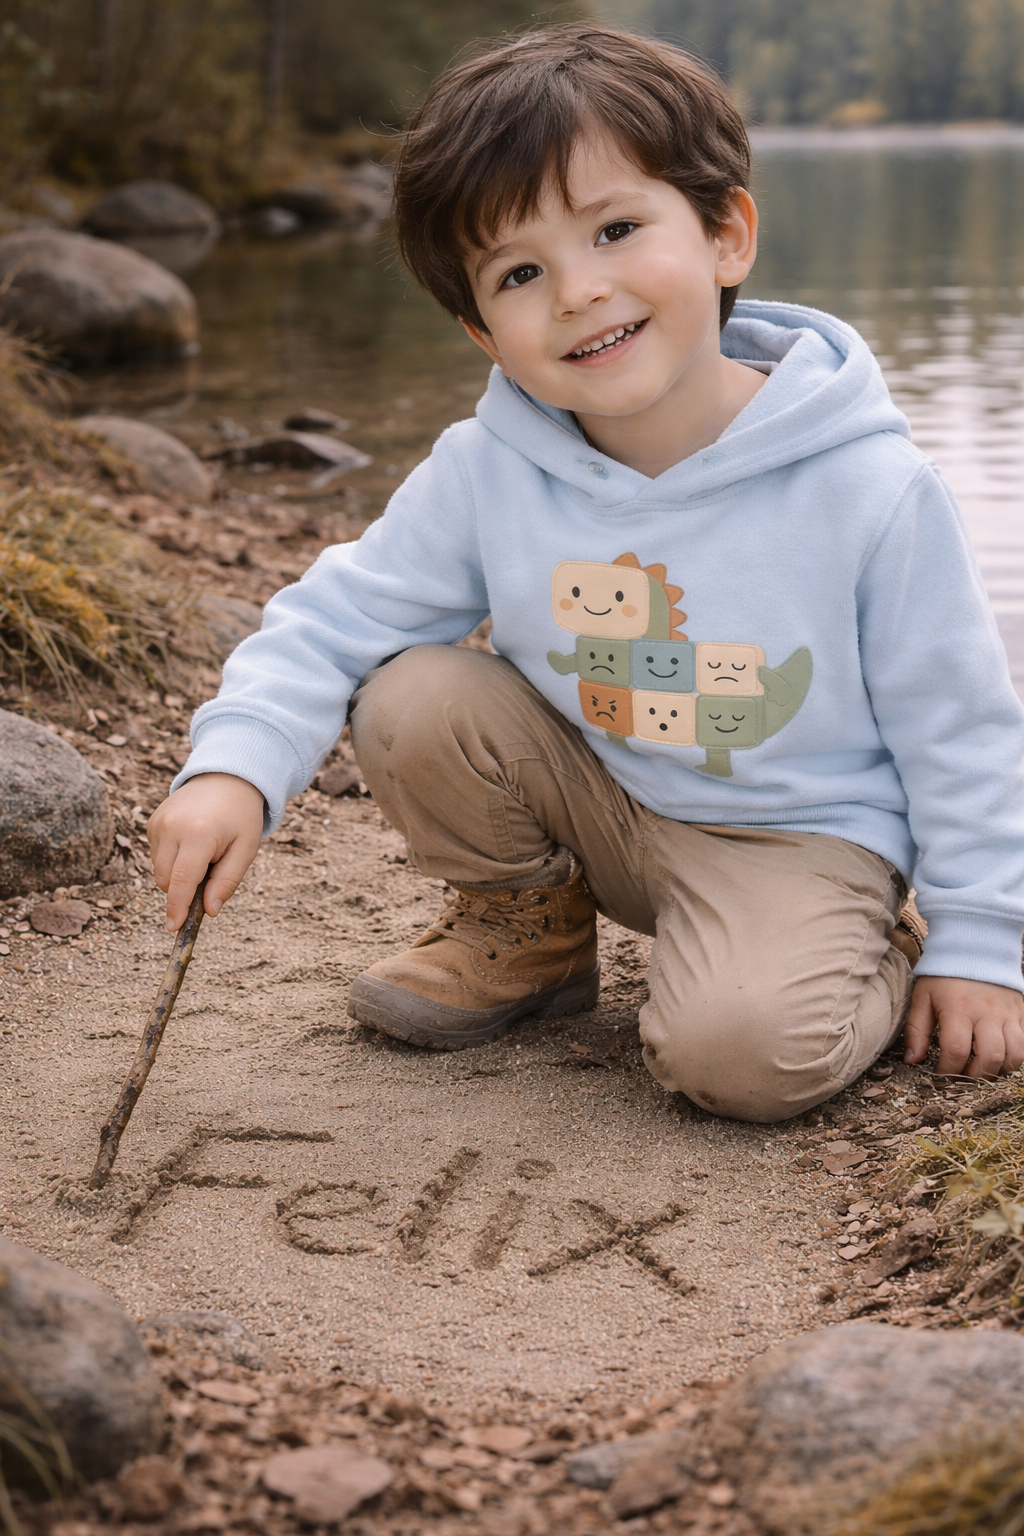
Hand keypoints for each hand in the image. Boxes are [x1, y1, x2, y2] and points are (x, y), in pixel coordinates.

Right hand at [148, 773, 264, 931]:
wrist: (226, 777)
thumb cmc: (240, 816)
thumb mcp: (245, 849)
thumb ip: (227, 881)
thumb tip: (209, 911)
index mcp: (199, 835)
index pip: (181, 880)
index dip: (177, 907)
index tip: (173, 927)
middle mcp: (172, 828)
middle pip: (167, 880)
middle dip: (184, 888)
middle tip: (211, 870)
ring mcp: (158, 823)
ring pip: (160, 870)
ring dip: (178, 872)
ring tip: (204, 850)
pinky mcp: (152, 822)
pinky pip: (157, 855)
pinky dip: (173, 858)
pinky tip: (192, 840)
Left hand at [903, 975, 1023, 1077]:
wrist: (974, 949)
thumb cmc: (944, 976)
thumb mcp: (922, 998)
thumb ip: (916, 1031)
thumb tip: (911, 1060)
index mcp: (958, 1009)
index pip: (956, 1051)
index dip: (948, 1070)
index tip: (940, 1073)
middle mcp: (987, 1013)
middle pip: (990, 1057)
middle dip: (975, 1075)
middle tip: (963, 1074)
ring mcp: (1008, 1013)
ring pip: (1014, 1054)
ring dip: (998, 1069)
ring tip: (982, 1067)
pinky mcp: (1022, 1012)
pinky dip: (1016, 1057)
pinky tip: (1000, 1056)